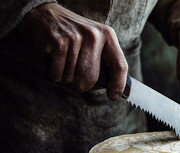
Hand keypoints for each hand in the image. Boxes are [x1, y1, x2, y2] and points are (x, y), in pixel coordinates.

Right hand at [6, 3, 126, 99]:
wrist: (45, 15)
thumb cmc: (74, 35)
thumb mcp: (94, 42)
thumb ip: (104, 62)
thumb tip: (109, 88)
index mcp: (107, 35)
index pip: (120, 65)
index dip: (118, 85)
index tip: (114, 96)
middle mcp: (94, 35)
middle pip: (91, 78)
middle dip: (82, 86)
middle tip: (76, 80)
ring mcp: (75, 38)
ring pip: (72, 78)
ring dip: (66, 79)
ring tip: (64, 64)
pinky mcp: (57, 43)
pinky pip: (57, 75)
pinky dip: (54, 74)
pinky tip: (54, 60)